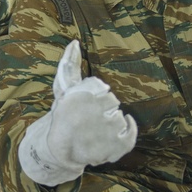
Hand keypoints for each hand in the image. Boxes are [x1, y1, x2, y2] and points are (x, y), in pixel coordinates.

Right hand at [19, 40, 136, 185]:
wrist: (60, 149)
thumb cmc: (64, 114)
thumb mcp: (63, 87)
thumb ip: (70, 63)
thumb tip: (75, 42)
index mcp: (76, 98)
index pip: (102, 88)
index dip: (97, 94)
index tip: (90, 101)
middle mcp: (90, 115)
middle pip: (112, 102)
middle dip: (104, 107)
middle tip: (94, 115)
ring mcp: (104, 133)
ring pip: (121, 117)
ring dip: (114, 119)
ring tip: (101, 126)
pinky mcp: (114, 148)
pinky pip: (131, 134)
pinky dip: (129, 128)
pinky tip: (122, 125)